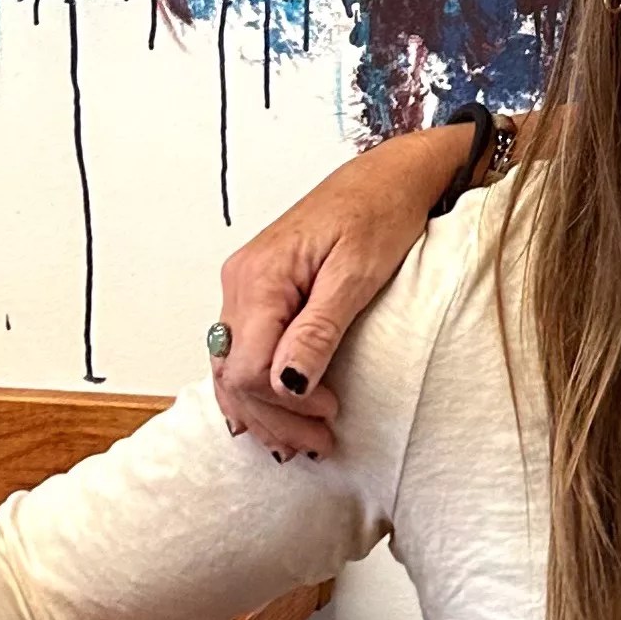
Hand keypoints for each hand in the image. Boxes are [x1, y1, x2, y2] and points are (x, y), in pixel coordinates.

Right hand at [210, 124, 468, 457]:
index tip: (329, 412)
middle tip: (319, 442)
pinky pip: (243, 348)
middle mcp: (240, 281)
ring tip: (300, 439)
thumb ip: (319, 329)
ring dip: (263, 408)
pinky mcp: (259, 290)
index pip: (247, 366)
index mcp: (260, 277)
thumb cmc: (380, 213)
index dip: (283, 401)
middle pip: (234, 373)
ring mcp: (244, 285)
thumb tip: (289, 383)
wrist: (388, 177)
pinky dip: (257, 384)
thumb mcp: (357, 274)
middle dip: (273, 416)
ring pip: (232, 366)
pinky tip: (275, 410)